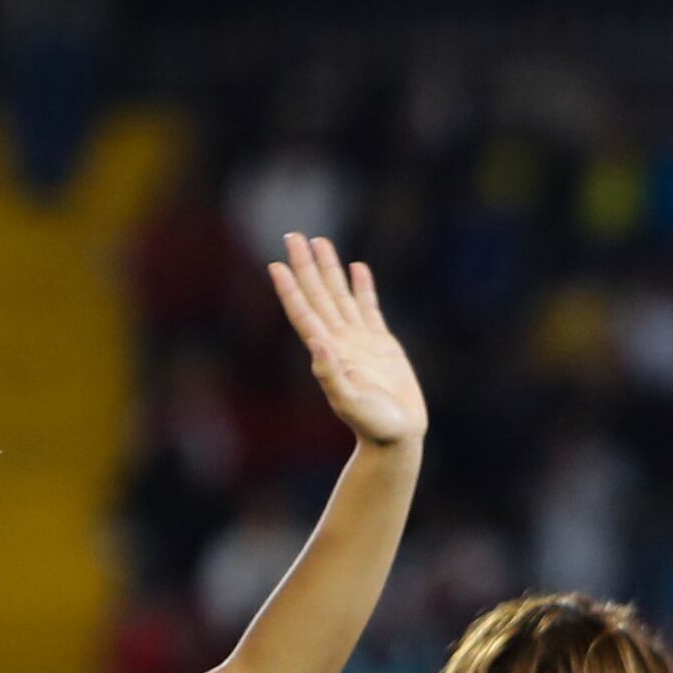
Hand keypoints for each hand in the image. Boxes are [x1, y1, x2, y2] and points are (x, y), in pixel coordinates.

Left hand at [269, 233, 424, 449]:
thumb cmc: (373, 426)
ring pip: (340, 295)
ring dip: (329, 269)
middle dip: (305, 265)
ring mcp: (359, 341)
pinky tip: (357, 268)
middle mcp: (339, 341)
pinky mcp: (381, 344)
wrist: (397, 437)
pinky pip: (369, 307)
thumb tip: (317, 342)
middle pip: (318, 295)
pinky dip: (362, 287)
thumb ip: (331, 375)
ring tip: (320, 241)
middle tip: (293, 235)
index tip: (276, 264)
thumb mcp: (349, 403)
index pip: (304, 313)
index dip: (290, 289)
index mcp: (328, 352)